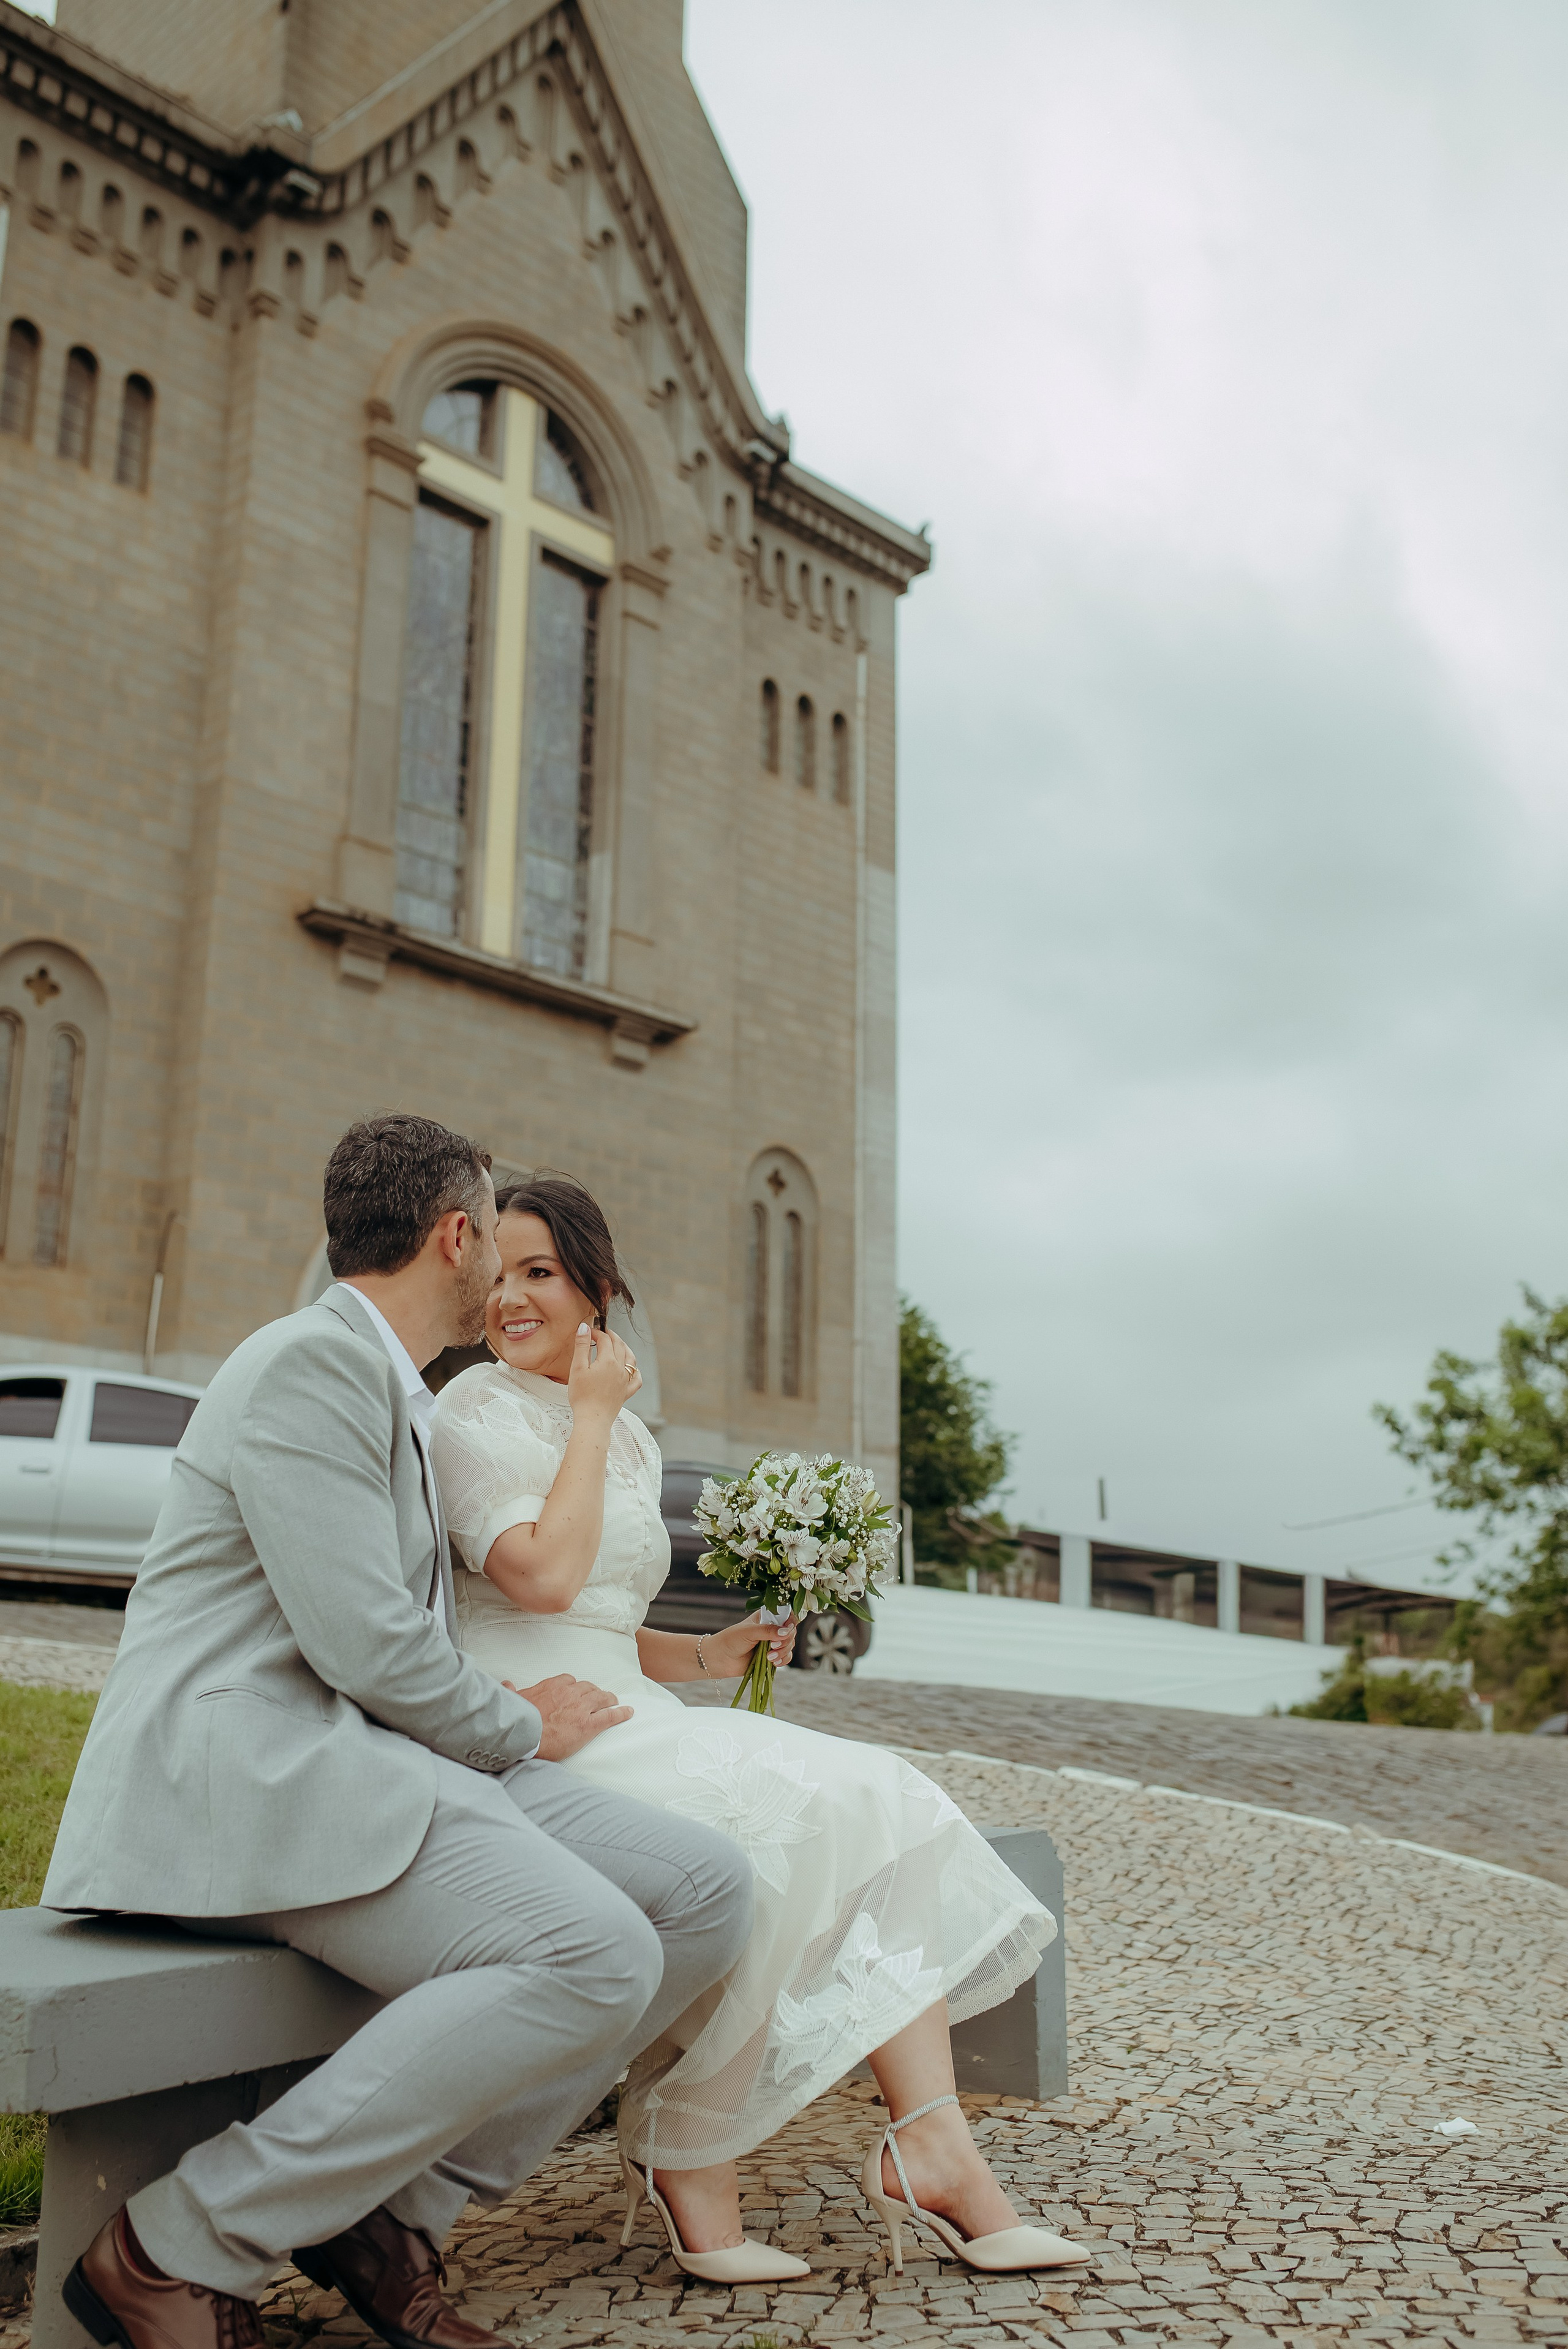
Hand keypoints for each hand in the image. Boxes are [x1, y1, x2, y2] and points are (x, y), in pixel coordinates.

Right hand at [506, 1672, 632, 1759]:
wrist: (524, 1736)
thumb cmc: (517, 1721)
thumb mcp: (511, 1701)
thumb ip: (510, 1691)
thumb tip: (504, 1684)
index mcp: (552, 1687)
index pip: (569, 1681)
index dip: (574, 1687)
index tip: (576, 1691)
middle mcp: (569, 1693)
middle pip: (588, 1688)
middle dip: (594, 1692)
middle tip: (598, 1697)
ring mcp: (581, 1708)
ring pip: (601, 1699)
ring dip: (609, 1700)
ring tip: (613, 1702)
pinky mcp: (588, 1725)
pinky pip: (610, 1716)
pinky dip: (621, 1713)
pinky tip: (628, 1712)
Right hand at [566, 1321, 641, 1426]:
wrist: (592, 1420)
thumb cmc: (582, 1396)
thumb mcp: (577, 1368)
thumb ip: (582, 1346)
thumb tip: (585, 1327)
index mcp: (608, 1361)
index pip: (605, 1340)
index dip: (596, 1333)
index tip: (588, 1332)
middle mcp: (620, 1369)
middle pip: (619, 1346)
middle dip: (611, 1336)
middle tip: (603, 1332)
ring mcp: (625, 1381)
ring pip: (631, 1359)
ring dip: (625, 1348)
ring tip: (618, 1344)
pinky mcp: (626, 1393)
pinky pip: (636, 1379)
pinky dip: (635, 1371)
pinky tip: (632, 1369)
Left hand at [706, 1611, 796, 1678]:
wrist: (720, 1659)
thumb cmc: (731, 1640)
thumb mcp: (749, 1631)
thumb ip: (767, 1631)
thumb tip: (786, 1632)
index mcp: (766, 1617)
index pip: (786, 1615)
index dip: (791, 1622)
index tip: (787, 1628)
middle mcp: (772, 1629)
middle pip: (791, 1632)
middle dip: (785, 1640)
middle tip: (772, 1646)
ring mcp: (773, 1644)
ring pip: (789, 1645)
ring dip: (783, 1652)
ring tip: (768, 1657)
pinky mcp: (772, 1657)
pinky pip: (786, 1657)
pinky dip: (783, 1660)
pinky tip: (773, 1663)